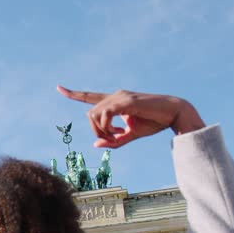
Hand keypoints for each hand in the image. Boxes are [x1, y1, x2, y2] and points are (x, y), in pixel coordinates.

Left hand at [57, 86, 204, 147]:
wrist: (174, 114)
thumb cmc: (154, 122)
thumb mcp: (131, 135)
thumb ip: (114, 140)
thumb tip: (95, 144)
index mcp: (115, 101)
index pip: (90, 96)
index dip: (74, 94)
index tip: (59, 88)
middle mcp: (115, 96)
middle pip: (89, 114)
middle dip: (95, 130)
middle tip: (113, 139)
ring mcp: (120, 97)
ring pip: (94, 114)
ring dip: (102, 130)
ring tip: (118, 136)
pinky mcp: (126, 101)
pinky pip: (105, 114)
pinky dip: (107, 127)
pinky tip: (119, 132)